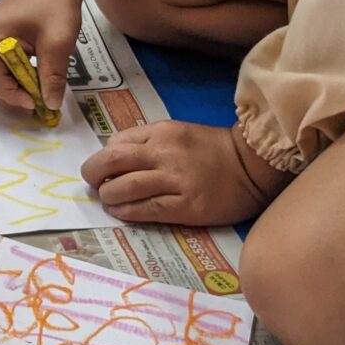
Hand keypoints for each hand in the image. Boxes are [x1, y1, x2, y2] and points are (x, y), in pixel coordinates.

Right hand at [0, 0, 99, 114]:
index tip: (36, 106)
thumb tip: (50, 105)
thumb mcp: (58, 41)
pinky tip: (31, 78)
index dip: (13, 96)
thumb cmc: (56, 4)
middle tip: (35, 105)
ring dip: (11, 87)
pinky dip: (11, 76)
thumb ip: (52, 76)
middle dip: (11, 95)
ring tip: (35, 93)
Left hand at [81, 121, 289, 227]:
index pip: (117, 143)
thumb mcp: (179, 132)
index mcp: (162, 132)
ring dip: (108, 195)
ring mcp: (175, 181)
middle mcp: (164, 154)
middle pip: (112, 161)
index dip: (102, 157)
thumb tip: (114, 155)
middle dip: (93, 173)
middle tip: (92, 183)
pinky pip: (146, 210)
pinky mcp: (186, 207)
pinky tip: (121, 212)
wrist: (252, 166)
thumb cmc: (214, 149)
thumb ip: (148, 140)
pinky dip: (126, 212)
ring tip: (108, 200)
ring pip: (125, 187)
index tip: (101, 168)